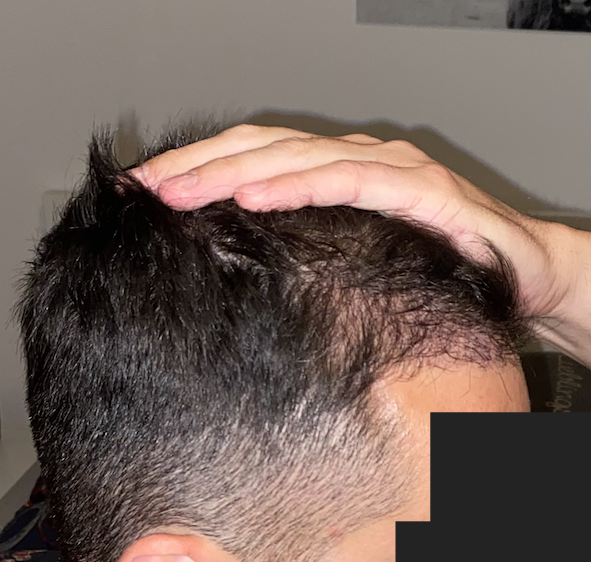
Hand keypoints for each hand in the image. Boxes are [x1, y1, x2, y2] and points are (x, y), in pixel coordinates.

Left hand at [133, 125, 589, 363]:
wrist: (529, 273)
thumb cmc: (446, 270)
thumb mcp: (364, 261)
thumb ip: (318, 255)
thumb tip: (247, 276)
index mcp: (342, 173)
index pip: (258, 160)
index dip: (203, 171)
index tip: (152, 196)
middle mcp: (361, 159)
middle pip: (263, 148)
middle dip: (199, 166)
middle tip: (146, 189)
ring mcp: (391, 169)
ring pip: (296, 156)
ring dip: (231, 171)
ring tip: (178, 192)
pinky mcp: (421, 190)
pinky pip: (348, 182)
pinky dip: (298, 185)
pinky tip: (253, 196)